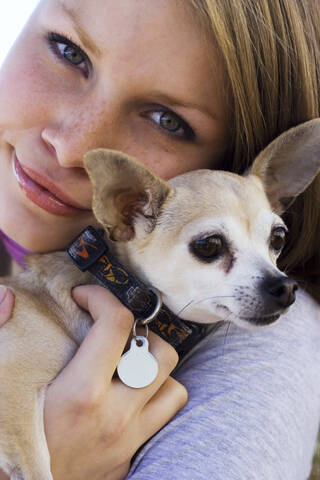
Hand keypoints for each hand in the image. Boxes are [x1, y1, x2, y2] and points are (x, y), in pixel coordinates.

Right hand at [0, 284, 187, 479]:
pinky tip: (123, 398)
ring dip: (155, 372)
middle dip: (141, 334)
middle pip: (161, 355)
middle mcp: (115, 418)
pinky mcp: (128, 460)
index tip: (85, 298)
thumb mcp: (0, 384)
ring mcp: (127, 443)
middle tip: (115, 335)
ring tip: (128, 367)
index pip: (117, 325)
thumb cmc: (6, 437)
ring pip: (174, 390)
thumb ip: (1, 333)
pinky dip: (149, 402)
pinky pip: (160, 421)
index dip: (102, 299)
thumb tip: (8, 297)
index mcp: (82, 393)